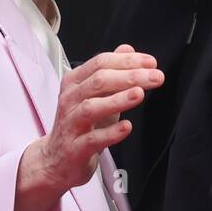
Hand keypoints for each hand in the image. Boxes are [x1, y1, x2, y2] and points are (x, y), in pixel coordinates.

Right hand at [14, 45, 162, 210]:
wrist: (56, 160)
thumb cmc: (79, 126)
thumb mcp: (95, 95)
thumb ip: (111, 72)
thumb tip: (128, 50)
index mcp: (74, 83)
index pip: (100, 63)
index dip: (127, 61)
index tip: (151, 63)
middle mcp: (70, 100)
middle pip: (98, 81)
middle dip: (130, 76)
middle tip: (155, 77)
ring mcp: (71, 124)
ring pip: (92, 107)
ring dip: (118, 100)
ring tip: (139, 94)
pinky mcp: (75, 148)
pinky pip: (92, 139)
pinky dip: (110, 133)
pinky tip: (126, 127)